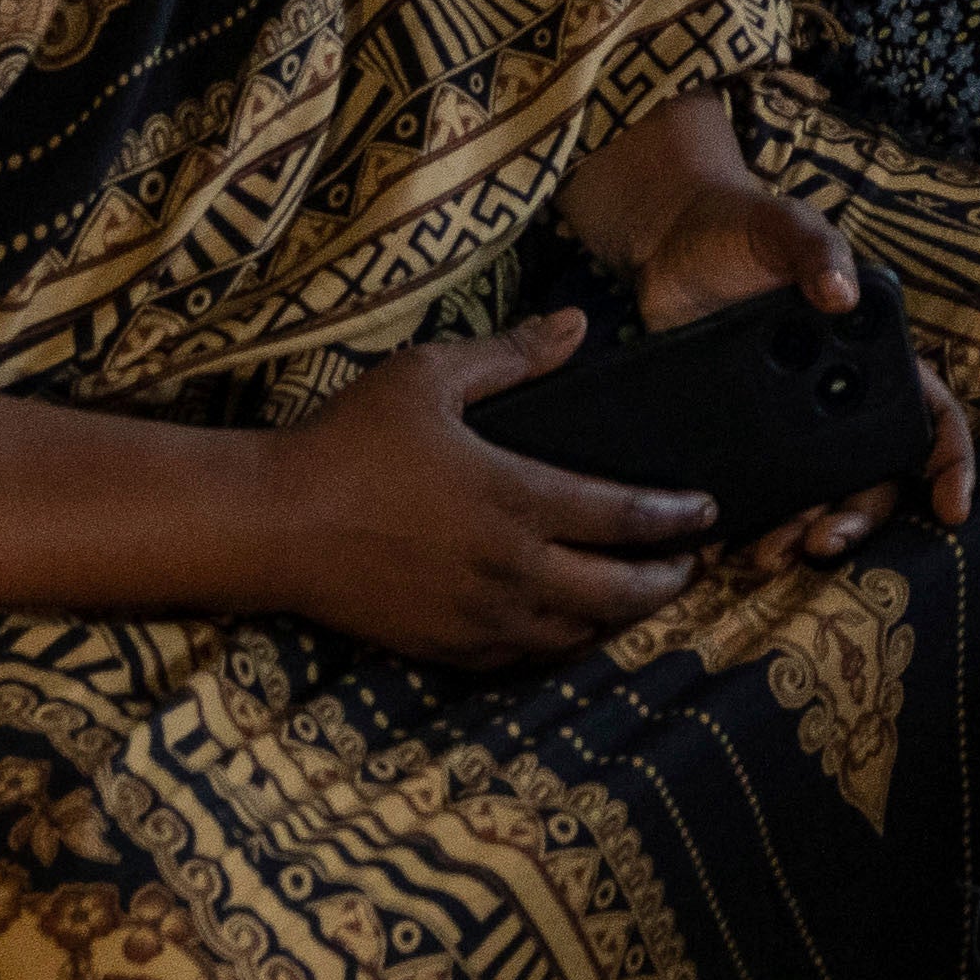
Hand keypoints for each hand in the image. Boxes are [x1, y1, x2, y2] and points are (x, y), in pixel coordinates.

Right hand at [254, 309, 718, 660]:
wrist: (270, 524)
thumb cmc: (349, 441)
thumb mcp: (430, 375)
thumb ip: (512, 354)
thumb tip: (577, 324)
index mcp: (514, 498)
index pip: (623, 516)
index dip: (677, 519)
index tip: (710, 512)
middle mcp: (506, 567)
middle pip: (615, 590)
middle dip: (666, 581)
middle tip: (696, 565)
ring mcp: (474, 615)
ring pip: (573, 632)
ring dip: (619, 617)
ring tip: (644, 594)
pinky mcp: (440, 645)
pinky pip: (521, 655)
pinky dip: (560, 643)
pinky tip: (570, 626)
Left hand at [600, 169, 979, 574]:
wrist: (667, 242)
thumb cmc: (745, 226)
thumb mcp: (786, 227)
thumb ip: (818, 252)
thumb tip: (843, 294)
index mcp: (872, 351)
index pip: (930, 413)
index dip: (949, 463)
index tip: (950, 509)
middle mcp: (838, 395)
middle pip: (871, 475)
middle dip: (857, 517)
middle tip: (823, 542)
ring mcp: (788, 421)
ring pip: (814, 496)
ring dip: (800, 533)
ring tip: (768, 554)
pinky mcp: (738, 435)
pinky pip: (753, 491)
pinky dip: (744, 524)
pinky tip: (722, 547)